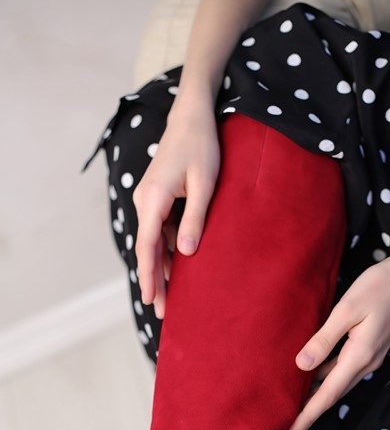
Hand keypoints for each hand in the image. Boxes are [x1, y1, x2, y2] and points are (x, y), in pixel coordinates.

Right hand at [132, 103, 220, 318]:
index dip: (149, 275)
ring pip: (153, 242)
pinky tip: (177, 270)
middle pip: (147, 249)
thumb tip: (186, 253)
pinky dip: (167, 252)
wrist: (192, 117)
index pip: (147, 245)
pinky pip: (160, 232)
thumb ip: (196, 219)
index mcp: (153, 198)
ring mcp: (150, 200)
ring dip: (161, 269)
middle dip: (154, 281)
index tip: (150, 299)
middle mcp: (145, 200)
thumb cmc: (202, 147)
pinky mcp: (158, 199)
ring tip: (172, 298)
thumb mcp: (205, 184)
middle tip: (162, 311)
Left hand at [286, 252, 389, 429]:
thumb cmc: (378, 287)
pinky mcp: (368, 350)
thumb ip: (324, 339)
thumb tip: (302, 365)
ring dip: (316, 398)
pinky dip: (324, 380)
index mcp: (358, 357)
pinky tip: (309, 379)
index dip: (306, 416)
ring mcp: (368, 358)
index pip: (326, 395)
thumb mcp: (347, 309)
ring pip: (336, 385)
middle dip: (309, 414)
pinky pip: (341, 371)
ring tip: (292, 408)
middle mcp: (364, 363)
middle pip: (331, 396)